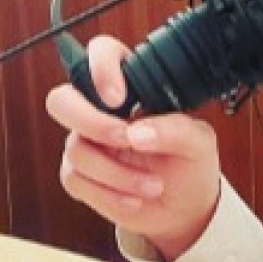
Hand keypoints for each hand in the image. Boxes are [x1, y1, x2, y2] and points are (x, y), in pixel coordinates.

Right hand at [45, 35, 220, 261]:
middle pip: (63, 100)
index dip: (101, 67)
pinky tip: (136, 198)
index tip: (118, 97)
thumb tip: (137, 133)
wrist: (185, 207)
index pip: (103, 54)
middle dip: (90, 122)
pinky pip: (76, 179)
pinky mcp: (81, 175)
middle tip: (125, 139)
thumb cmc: (191, 164)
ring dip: (118, 172)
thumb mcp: (199, 143)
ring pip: (76, 148)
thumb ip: (175, 130)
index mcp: (135, 89)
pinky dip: (110, 194)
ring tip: (154, 184)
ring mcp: (89, 143)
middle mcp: (104, 112)